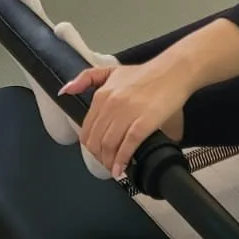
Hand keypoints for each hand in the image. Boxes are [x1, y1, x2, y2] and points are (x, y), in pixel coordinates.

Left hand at [62, 59, 188, 178]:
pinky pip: (127, 146)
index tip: (97, 152)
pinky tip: (122, 168)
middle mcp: (111, 104)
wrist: (174, 71)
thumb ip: (86, 78)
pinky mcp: (144, 122)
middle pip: (95, 140)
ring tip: (114, 168)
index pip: (86, 129)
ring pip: (109, 145)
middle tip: (106, 163)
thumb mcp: (112, 71)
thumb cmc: (147, 74)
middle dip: (99, 157)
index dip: (90, 146)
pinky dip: (122, 160)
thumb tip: (65, 91)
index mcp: (102, 94)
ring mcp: (127, 114)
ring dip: (109, 162)